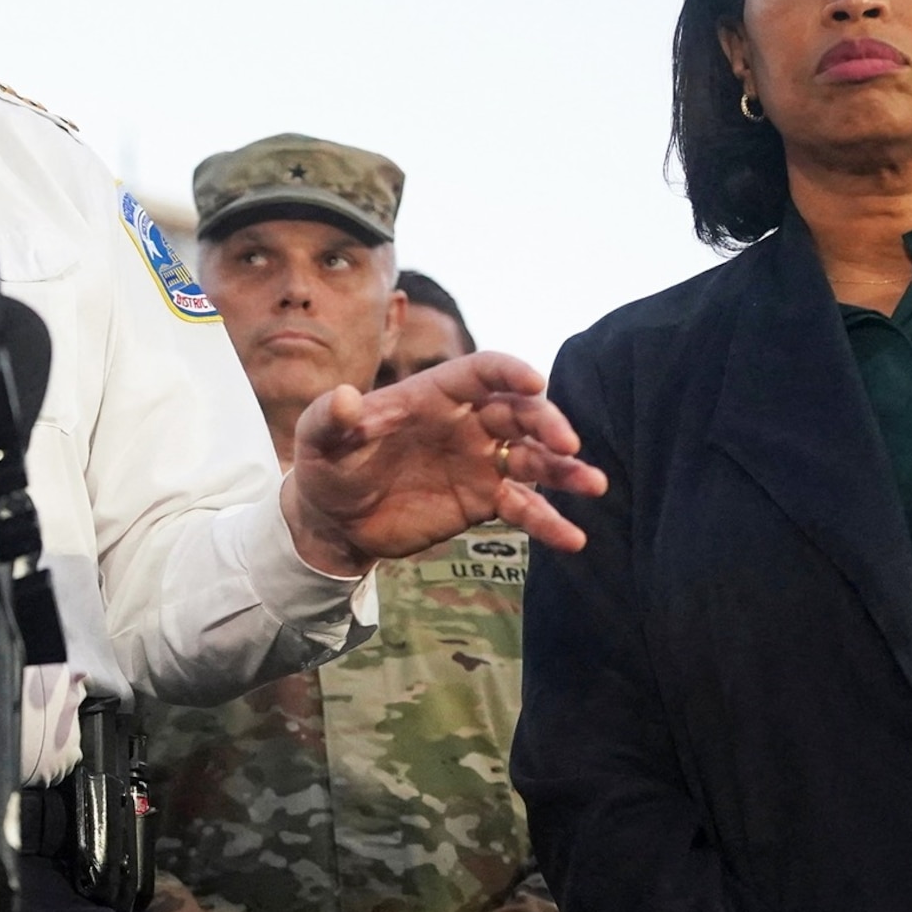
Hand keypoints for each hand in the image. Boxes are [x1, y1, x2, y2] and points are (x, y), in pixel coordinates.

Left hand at [281, 351, 607, 573]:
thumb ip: (330, 417)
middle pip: (519, 413)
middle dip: (547, 423)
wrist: (332, 521)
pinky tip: (574, 540)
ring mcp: (479, 462)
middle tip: (567, 445)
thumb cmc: (327, 467)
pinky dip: (549, 522)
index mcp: (433, 396)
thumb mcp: (318, 440)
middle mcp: (466, 423)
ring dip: (565, 470)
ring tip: (593, 484)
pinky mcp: (483, 501)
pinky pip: (524, 508)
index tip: (535, 383)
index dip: (509, 372)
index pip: (482, 372)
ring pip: (533, 458)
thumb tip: (346, 400)